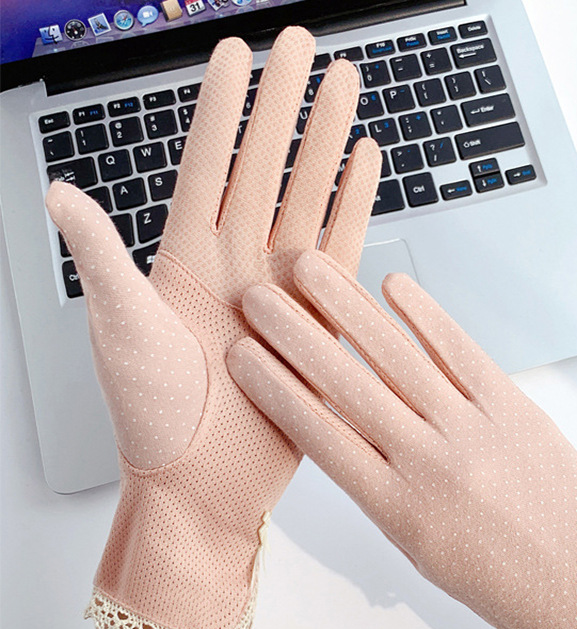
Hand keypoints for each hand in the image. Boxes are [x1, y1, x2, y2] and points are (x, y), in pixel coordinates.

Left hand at [46, 30, 379, 628]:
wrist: (202, 483)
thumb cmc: (152, 417)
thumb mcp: (120, 333)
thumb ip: (102, 261)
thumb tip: (60, 191)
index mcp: (183, 260)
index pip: (206, 165)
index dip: (220, 108)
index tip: (235, 51)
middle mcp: (234, 264)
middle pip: (263, 167)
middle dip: (282, 104)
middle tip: (300, 44)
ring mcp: (280, 289)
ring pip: (306, 198)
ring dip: (324, 142)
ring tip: (345, 87)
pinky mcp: (316, 321)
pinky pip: (340, 252)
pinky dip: (353, 208)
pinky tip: (363, 166)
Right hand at [227, 251, 576, 628]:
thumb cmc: (506, 587)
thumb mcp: (424, 547)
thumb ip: (384, 487)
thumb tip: (355, 431)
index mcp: (397, 510)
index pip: (318, 435)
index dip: (274, 389)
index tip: (242, 355)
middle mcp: (428, 463)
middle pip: (346, 385)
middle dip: (294, 334)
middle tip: (258, 296)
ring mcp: (474, 430)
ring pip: (396, 358)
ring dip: (347, 309)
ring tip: (310, 271)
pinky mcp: (516, 409)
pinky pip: (460, 352)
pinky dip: (426, 315)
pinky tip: (394, 286)